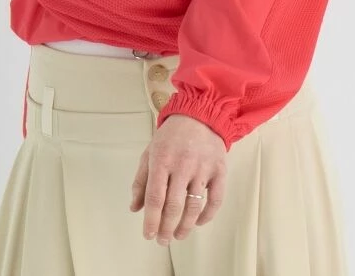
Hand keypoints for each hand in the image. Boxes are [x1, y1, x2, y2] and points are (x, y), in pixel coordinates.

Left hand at [128, 113, 227, 242]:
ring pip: (194, 206)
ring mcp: (203, 167)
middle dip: (166, 228)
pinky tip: (199, 222)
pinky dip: (208, 215)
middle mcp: (182, 164)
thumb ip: (141, 180)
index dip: (151, 220)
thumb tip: (135, 208)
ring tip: (178, 235)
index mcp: (161, 159)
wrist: (200, 114)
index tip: (148, 235)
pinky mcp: (219, 169)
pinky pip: (216, 199)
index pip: (155, 197)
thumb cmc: (171, 136)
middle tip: (163, 240)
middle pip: (173, 206)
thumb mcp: (150, 152)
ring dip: (185, 226)